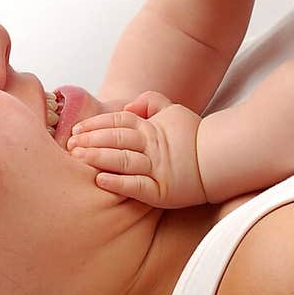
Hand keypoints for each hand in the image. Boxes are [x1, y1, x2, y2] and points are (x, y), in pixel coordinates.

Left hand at [65, 91, 206, 207]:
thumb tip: (129, 107)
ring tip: (79, 158)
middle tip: (70, 145)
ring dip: (99, 158)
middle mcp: (152, 147)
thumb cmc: (194, 136)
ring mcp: (157, 169)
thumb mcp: (173, 111)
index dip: (95, 125)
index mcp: (151, 128)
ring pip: (122, 160)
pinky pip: (137, 186)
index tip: (76, 129)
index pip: (118, 123)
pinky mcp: (162, 191)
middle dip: (91, 140)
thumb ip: (150, 103)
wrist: (222, 159)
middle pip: (116, 139)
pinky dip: (118, 183)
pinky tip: (100, 181)